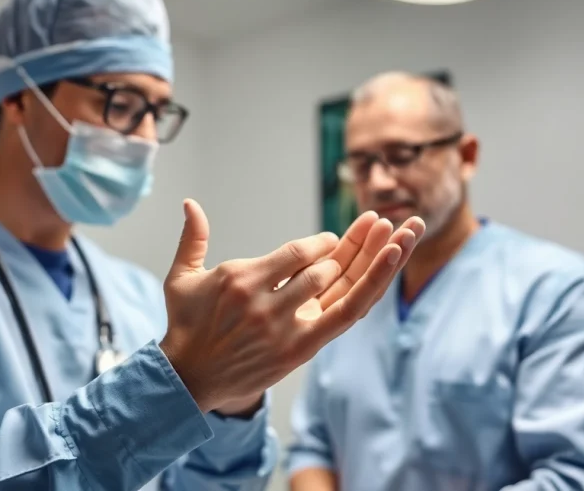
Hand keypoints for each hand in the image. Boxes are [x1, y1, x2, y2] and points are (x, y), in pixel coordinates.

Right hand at [159, 199, 421, 412]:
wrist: (188, 380)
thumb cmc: (187, 325)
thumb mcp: (183, 279)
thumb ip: (193, 239)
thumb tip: (190, 202)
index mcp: (241, 279)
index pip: (297, 253)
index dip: (320, 244)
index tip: (331, 241)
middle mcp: (265, 304)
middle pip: (324, 269)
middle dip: (355, 246)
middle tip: (376, 228)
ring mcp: (285, 329)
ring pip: (343, 289)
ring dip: (375, 259)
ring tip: (400, 233)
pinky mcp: (300, 350)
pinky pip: (346, 315)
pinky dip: (371, 289)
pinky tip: (390, 265)